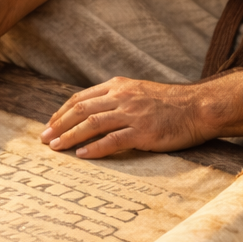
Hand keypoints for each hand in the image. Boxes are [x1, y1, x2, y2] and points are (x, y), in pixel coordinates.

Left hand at [40, 77, 209, 157]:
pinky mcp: (143, 131)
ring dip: (70, 136)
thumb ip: (117, 98)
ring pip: (92, 123)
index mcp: (118, 86)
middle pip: (81, 109)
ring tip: (56, 147)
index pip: (81, 97)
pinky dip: (95, 148)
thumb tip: (93, 111)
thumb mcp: (139, 91)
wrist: (199, 107)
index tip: (49, 124)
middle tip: (44, 138)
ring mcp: (132, 114)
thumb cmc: (170, 103)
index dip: (62, 112)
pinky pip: (113, 140)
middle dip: (58, 124)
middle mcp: (122, 97)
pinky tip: (82, 155)